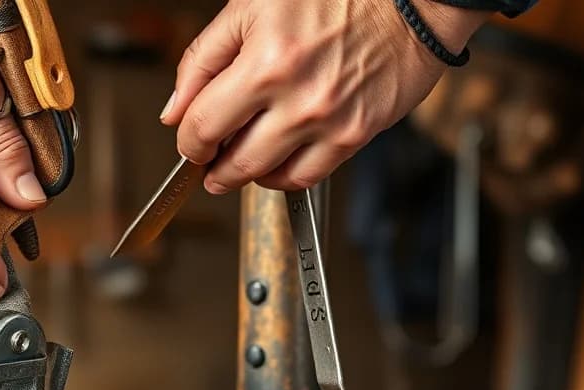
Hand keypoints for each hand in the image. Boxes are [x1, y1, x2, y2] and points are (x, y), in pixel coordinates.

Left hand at [162, 0, 488, 193]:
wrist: (408, 0)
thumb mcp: (251, 8)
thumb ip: (202, 60)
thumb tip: (174, 110)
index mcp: (264, 64)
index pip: (202, 127)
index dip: (188, 142)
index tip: (190, 142)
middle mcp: (297, 100)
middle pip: (233, 163)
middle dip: (212, 168)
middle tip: (210, 161)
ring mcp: (328, 123)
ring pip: (268, 177)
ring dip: (246, 175)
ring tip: (243, 154)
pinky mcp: (355, 135)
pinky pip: (307, 177)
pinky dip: (283, 176)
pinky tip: (277, 158)